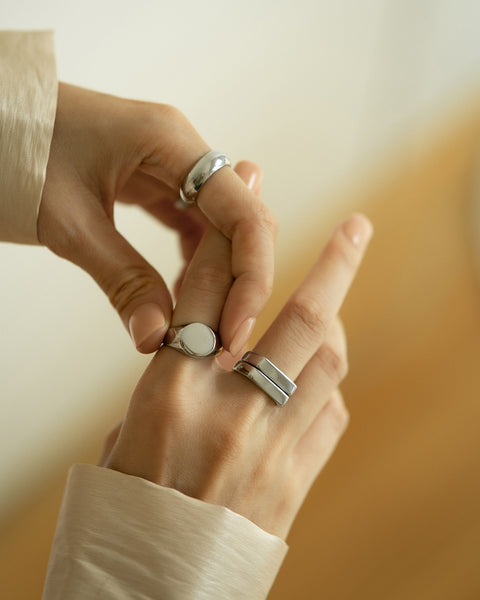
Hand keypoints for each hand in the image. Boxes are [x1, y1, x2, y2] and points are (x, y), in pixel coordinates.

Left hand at [38, 83, 275, 352]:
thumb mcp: (68, 221)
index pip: (243, 214)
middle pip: (242, 223)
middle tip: (221, 339)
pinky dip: (194, 263)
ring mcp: (171, 166)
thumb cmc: (14, 149)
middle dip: (239, 283)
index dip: (251, 276)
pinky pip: (193, 226)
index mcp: (170, 142)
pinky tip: (180, 293)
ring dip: (218, 277)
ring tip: (199, 324)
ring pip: (221, 229)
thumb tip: (156, 337)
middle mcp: (182, 150)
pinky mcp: (157, 181)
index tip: (234, 329)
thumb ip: (121, 280)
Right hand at [100, 210, 372, 538]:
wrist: (154, 585)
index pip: (205, 297)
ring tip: (332, 312)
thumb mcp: (126, 435)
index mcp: (171, 393)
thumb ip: (169, 391)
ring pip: (329, 362)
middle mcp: (229, 409)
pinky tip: (320, 383)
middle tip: (357, 228)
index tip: (245, 216)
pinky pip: (332, 417)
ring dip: (335, 330)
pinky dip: (329, 391)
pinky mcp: (296, 480)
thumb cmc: (129, 509)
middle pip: (297, 316)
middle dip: (334, 265)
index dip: (226, 248)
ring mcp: (272, 445)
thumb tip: (200, 360)